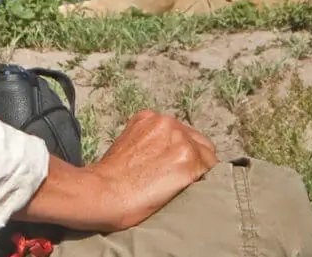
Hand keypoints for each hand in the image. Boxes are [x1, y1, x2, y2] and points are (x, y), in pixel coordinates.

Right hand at [20, 110, 215, 231]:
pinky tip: (194, 192)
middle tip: (183, 181)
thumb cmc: (107, 180)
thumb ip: (147, 143)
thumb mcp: (125, 146)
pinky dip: (206, 181)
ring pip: (206, 155)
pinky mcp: (188, 160)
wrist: (100, 193)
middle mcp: (166, 123)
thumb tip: (163, 158)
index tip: (176, 168)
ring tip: (186, 189)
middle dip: (193, 159)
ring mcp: (179, 140)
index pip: (179, 133)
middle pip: (197, 141)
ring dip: (199, 172)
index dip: (181, 152)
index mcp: (148, 118)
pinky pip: (211, 169)